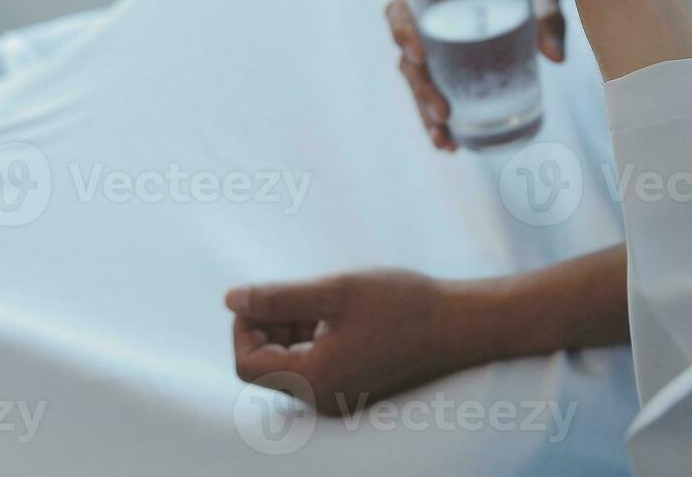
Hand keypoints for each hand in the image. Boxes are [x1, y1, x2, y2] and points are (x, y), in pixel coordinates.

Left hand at [227, 270, 477, 414]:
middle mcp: (323, 400)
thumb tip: (231, 299)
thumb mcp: (334, 291)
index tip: (266, 295)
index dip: (245, 326)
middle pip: (268, 367)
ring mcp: (341, 398)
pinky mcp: (356, 389)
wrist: (461, 324)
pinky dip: (315, 340)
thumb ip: (279, 297)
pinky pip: (317, 368)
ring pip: (292, 366)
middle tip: (299, 293)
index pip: (248, 363)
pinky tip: (339, 313)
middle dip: (270, 327)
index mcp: (314, 381)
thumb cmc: (403, 305)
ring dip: (293, 331)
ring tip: (324, 299)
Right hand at [387, 0, 567, 151]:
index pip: (400, 11)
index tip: (418, 56)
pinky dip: (442, 124)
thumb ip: (547, 17)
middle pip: (409, 61)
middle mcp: (430, 25)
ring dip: (426, 116)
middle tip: (443, 114)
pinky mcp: (451, 75)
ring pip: (420, 87)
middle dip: (421, 91)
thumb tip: (556, 57)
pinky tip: (453, 145)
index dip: (402, 33)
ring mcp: (438, 53)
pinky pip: (437, 99)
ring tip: (445, 142)